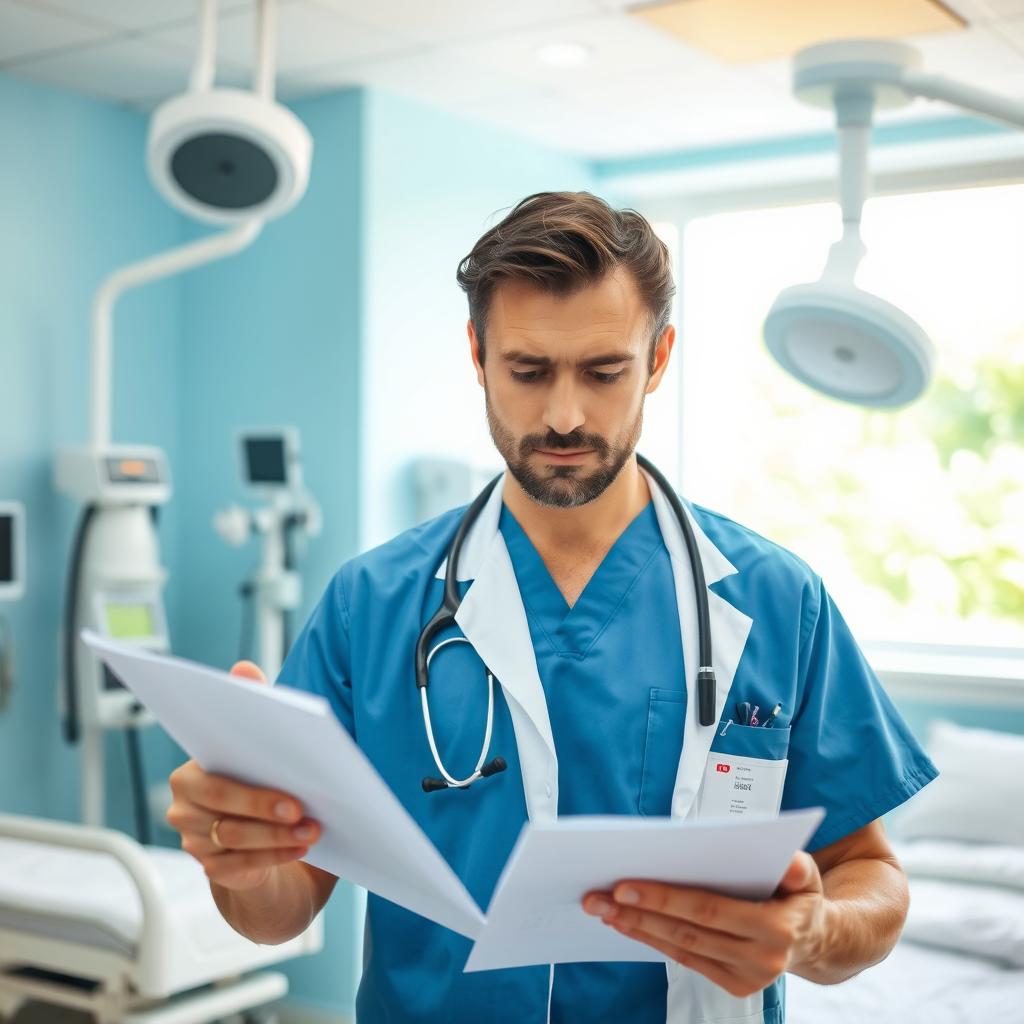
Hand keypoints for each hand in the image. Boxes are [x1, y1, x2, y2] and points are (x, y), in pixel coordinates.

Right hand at [166, 660, 321, 891]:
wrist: (250, 828)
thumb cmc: (254, 776)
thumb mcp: (254, 745)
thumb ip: (249, 705)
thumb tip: (244, 668)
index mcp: (188, 776)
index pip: (215, 782)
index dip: (253, 790)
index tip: (290, 787)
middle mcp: (184, 810)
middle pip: (225, 814)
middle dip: (268, 812)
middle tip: (304, 811)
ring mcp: (195, 843)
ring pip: (237, 842)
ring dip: (280, 837)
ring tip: (313, 830)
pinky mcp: (213, 869)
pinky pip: (243, 867)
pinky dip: (277, 856)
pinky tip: (300, 848)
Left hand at [582, 851, 826, 997]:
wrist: (813, 938)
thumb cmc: (798, 894)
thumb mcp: (806, 873)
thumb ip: (795, 865)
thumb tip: (786, 860)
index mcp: (777, 928)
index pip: (708, 910)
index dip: (663, 899)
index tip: (624, 885)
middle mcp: (762, 959)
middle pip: (686, 932)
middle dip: (637, 914)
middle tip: (597, 897)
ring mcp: (747, 979)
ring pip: (681, 949)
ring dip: (637, 928)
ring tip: (603, 909)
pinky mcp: (734, 987)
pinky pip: (686, 960)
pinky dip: (654, 941)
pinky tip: (629, 924)